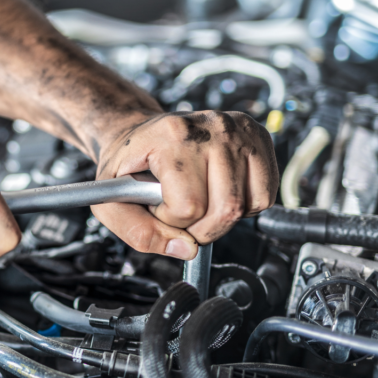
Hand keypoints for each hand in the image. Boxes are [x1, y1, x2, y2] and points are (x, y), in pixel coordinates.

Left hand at [91, 111, 278, 259]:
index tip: (158, 206)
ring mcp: (238, 129)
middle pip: (226, 208)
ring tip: (198, 199)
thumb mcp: (111, 200)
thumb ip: (137, 231)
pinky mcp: (258, 136)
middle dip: (200, 228)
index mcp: (172, 135)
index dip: (170, 220)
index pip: (189, 205)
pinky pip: (266, 194)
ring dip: (221, 218)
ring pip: (247, 205)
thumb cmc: (128, 165)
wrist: (139, 135)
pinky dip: (244, 206)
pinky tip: (219, 192)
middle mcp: (211, 127)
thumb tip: (187, 249)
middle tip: (180, 213)